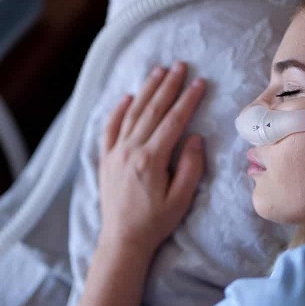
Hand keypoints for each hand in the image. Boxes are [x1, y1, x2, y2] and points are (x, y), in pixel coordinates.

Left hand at [98, 61, 205, 255]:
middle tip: (180, 65)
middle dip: (168, 86)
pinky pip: (110, 128)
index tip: (199, 82)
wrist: (122, 240)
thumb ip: (191, 167)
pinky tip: (128, 97)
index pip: (173, 121)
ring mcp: (114, 153)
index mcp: (151, 160)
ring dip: (146, 90)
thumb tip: (195, 137)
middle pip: (152, 110)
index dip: (187, 100)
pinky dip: (118, 110)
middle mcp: (130, 151)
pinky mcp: (105, 159)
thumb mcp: (181, 199)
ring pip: (131, 114)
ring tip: (159, 72)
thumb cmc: (155, 223)